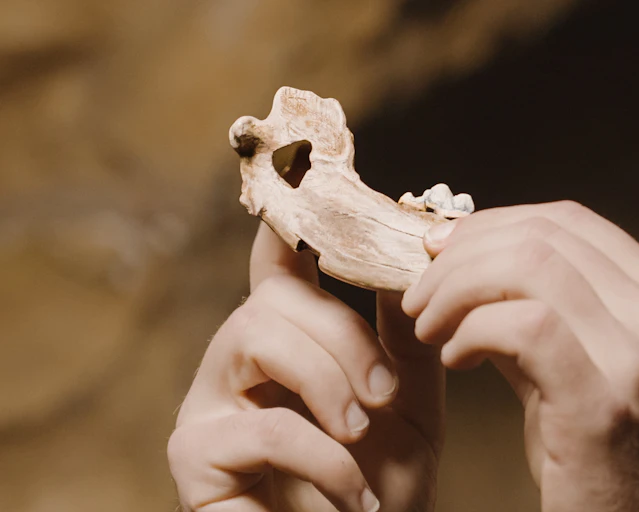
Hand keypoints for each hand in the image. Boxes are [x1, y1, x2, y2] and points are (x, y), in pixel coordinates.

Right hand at [168, 225, 443, 511]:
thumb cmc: (378, 486)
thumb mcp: (406, 402)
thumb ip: (404, 334)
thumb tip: (408, 259)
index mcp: (288, 341)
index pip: (279, 266)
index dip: (287, 220)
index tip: (304, 166)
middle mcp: (238, 361)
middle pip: (273, 297)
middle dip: (341, 335)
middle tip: (384, 391)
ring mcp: (208, 404)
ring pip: (255, 333)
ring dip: (326, 380)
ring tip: (363, 431)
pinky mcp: (193, 456)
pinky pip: (259, 426)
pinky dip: (323, 459)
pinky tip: (352, 494)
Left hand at [402, 201, 638, 511]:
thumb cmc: (602, 453)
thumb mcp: (576, 364)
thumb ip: (531, 309)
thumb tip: (459, 264)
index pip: (567, 220)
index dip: (491, 223)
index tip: (440, 249)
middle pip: (541, 235)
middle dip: (461, 255)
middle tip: (418, 293)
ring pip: (528, 267)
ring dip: (456, 290)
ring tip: (427, 326)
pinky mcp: (605, 402)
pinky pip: (523, 326)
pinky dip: (472, 331)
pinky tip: (454, 356)